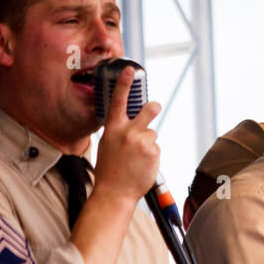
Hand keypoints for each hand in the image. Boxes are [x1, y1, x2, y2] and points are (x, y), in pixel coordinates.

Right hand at [91, 66, 161, 203]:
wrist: (114, 193)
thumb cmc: (109, 170)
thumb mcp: (107, 145)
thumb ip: (119, 131)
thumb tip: (132, 123)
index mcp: (113, 129)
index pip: (118, 101)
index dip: (124, 84)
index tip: (130, 70)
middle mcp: (128, 133)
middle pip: (149, 109)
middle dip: (154, 107)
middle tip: (154, 108)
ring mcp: (142, 142)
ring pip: (152, 134)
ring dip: (148, 144)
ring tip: (137, 158)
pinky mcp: (154, 153)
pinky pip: (156, 148)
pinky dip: (151, 156)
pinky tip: (142, 165)